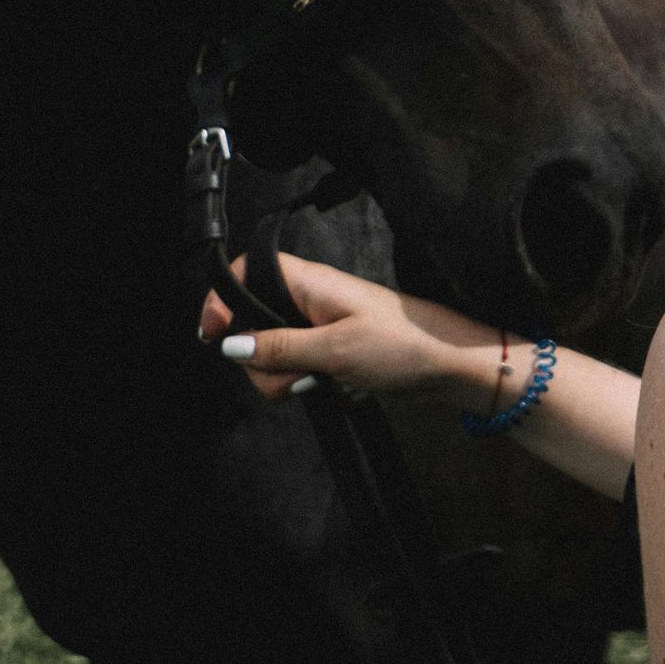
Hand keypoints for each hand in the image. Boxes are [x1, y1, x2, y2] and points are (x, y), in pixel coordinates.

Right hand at [199, 252, 500, 401]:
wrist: (450, 365)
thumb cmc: (401, 346)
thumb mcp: (334, 350)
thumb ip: (279, 348)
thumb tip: (229, 344)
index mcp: (309, 283)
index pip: (248, 272)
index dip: (223, 301)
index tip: (214, 336)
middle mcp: (310, 300)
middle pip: (253, 326)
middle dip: (263, 362)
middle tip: (298, 376)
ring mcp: (320, 327)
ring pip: (275, 355)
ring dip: (289, 379)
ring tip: (324, 383)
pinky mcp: (331, 351)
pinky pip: (300, 370)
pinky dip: (310, 385)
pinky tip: (336, 391)